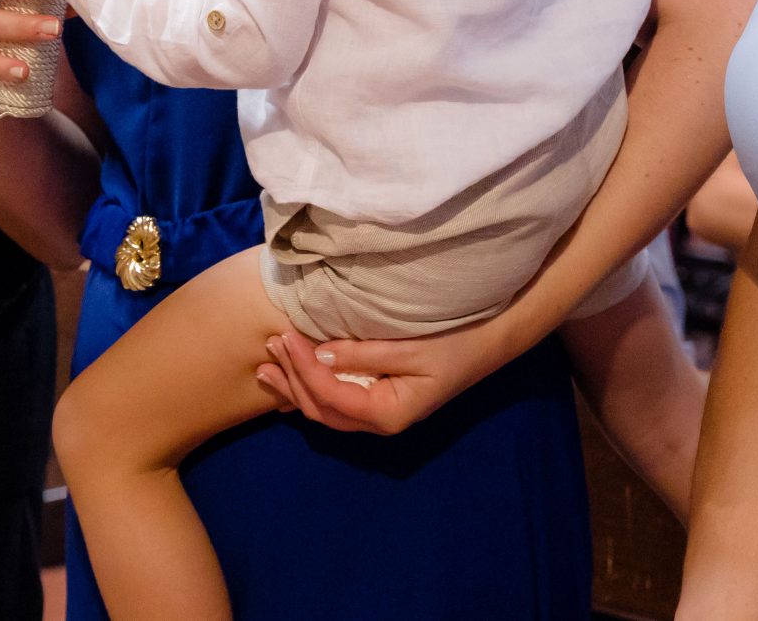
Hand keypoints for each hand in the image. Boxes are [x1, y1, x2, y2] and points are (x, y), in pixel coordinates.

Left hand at [250, 319, 511, 435]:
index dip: (303, 367)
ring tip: (268, 363)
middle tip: (269, 347)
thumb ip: (364, 354)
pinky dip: (310, 389)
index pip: (330, 395)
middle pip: (321, 410)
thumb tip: (319, 354)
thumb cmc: (455, 341)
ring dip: (295, 386)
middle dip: (291, 379)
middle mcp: (381, 422)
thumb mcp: (411, 346)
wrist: (489, 342)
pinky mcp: (379, 402)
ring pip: (325, 411)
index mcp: (389, 413)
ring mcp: (380, 416)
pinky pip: (336, 404)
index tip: (285, 335)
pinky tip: (292, 377)